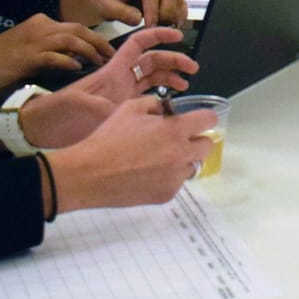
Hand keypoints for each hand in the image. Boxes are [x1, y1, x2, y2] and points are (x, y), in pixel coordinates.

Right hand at [0, 14, 113, 94]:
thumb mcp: (28, 53)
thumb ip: (49, 54)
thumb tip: (75, 64)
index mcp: (40, 23)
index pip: (74, 27)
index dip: (94, 38)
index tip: (107, 51)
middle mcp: (39, 27)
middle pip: (78, 30)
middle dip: (99, 42)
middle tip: (112, 57)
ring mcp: (33, 41)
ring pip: (71, 40)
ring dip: (90, 52)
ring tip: (102, 63)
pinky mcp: (26, 57)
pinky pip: (54, 57)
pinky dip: (68, 62)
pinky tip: (78, 69)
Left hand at [20, 26, 197, 148]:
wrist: (40, 131)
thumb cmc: (56, 114)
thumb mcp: (76, 105)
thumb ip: (100, 106)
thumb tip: (121, 111)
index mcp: (111, 72)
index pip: (138, 45)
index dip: (157, 35)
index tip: (177, 34)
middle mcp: (119, 81)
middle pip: (152, 62)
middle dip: (173, 60)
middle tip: (193, 68)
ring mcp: (120, 97)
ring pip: (151, 80)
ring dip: (170, 78)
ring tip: (186, 86)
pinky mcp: (120, 112)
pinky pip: (146, 100)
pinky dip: (160, 99)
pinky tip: (169, 106)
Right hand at [43, 98, 216, 209]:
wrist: (89, 174)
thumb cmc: (108, 138)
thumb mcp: (130, 108)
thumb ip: (155, 104)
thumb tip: (166, 110)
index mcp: (175, 131)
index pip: (209, 121)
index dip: (203, 118)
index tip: (196, 120)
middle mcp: (181, 155)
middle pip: (207, 146)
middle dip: (195, 139)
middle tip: (177, 139)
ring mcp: (175, 178)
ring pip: (192, 165)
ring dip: (182, 159)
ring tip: (158, 158)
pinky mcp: (166, 195)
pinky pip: (177, 182)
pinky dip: (168, 176)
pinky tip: (148, 173)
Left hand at [62, 0, 187, 27]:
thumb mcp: (104, 6)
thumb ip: (120, 12)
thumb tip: (139, 19)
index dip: (153, 12)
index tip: (150, 29)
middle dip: (166, 14)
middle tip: (157, 31)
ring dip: (174, 15)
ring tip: (163, 29)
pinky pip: (179, 1)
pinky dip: (179, 13)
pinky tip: (173, 25)